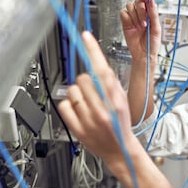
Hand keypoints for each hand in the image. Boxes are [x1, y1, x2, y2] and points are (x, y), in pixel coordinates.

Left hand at [59, 33, 182, 187]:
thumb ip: (112, 85)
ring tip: (87, 105)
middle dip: (86, 83)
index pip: (103, 69)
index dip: (93, 50)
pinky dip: (69, 106)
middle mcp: (102, 109)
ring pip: (72, 91)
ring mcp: (89, 120)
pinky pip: (65, 105)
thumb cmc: (122, 126)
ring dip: (77, 94)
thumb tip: (99, 67)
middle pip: (83, 79)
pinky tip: (79, 112)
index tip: (85, 35)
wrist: (121, 152)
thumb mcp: (123, 102)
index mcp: (116, 100)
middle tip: (92, 94)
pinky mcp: (78, 128)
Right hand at [120, 0, 160, 65]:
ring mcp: (133, 19)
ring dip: (136, 15)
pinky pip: (123, 13)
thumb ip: (154, 15)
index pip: (147, 1)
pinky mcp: (125, 23)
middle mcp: (141, 15)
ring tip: (141, 26)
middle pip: (137, 1)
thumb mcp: (157, 29)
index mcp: (150, 15)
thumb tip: (152, 2)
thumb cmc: (152, 44)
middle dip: (141, 9)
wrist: (143, 55)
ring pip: (130, 6)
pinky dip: (128, 18)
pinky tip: (133, 26)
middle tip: (145, 20)